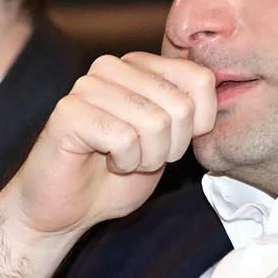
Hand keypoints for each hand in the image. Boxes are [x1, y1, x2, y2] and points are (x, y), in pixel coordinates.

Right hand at [0, 54, 214, 277]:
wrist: (63, 212)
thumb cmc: (113, 178)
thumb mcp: (167, 142)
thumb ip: (188, 112)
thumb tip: (214, 86)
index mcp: (138, 66)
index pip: (199, 79)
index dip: (198, 126)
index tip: (169, 144)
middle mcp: (112, 67)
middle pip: (181, 105)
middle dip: (170, 148)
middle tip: (141, 158)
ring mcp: (87, 86)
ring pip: (155, 123)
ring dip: (146, 158)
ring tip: (122, 161)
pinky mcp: (68, 111)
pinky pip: (125, 138)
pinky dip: (125, 163)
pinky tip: (106, 163)